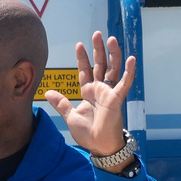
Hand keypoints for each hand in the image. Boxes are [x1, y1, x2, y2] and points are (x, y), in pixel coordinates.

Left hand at [44, 31, 135, 162]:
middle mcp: (100, 90)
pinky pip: (125, 83)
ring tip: (111, 39)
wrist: (99, 146)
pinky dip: (129, 71)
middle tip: (97, 34)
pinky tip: (132, 59)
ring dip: (113, 54)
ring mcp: (109, 93)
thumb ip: (61, 103)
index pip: (85, 71)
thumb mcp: (70, 116)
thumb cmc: (87, 133)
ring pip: (112, 69)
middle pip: (100, 65)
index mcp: (88, 93)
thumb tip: (48, 92)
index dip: (83, 58)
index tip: (79, 44)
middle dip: (98, 49)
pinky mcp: (117, 99)